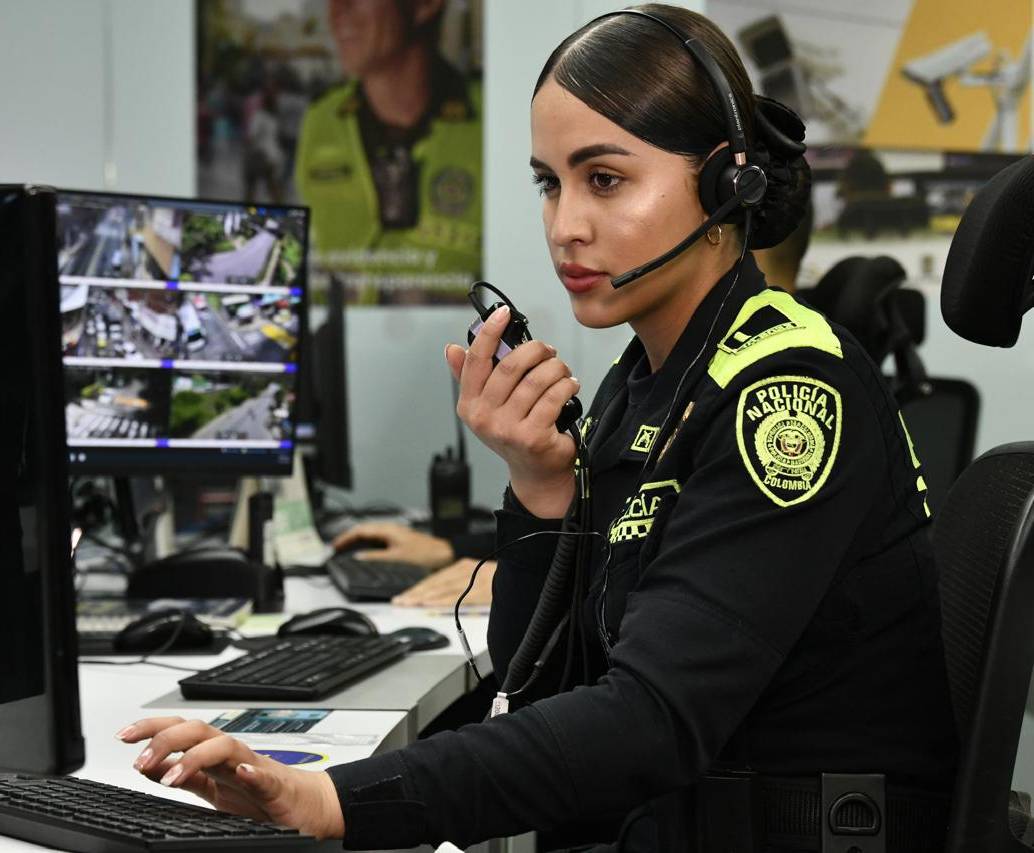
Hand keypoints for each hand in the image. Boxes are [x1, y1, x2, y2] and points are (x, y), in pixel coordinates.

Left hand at [116, 717, 344, 839]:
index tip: (123, 736)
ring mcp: (254, 768)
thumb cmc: (262, 796)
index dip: (151, 729)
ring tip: (173, 778)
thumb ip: (185, 777)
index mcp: (214, 756)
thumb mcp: (213, 789)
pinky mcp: (276, 787)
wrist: (307, 806)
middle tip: (140, 759)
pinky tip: (242, 774)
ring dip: (196, 758)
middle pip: (198, 731)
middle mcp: (232, 755)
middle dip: (166, 739)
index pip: (180, 731)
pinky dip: (253, 773)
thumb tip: (149, 766)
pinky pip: (264, 776)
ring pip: (225, 747)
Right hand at [332, 521, 452, 570]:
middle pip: (363, 530)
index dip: (345, 537)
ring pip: (370, 534)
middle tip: (336, 547)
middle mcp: (390, 529)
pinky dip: (367, 544)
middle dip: (348, 538)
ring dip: (357, 541)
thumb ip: (376, 557)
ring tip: (345, 549)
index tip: (335, 545)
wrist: (443, 554)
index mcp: (388, 529)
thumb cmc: (425, 553)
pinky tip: (364, 552)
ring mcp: (394, 534)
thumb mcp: (397, 557)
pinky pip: (377, 540)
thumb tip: (359, 557)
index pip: (360, 530)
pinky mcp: (397, 540)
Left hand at [393, 558, 496, 606]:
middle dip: (416, 594)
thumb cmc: (501, 581)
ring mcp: (473, 578)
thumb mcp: (478, 580)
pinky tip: (429, 605)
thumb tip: (437, 604)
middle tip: (400, 603)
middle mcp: (466, 569)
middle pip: (435, 584)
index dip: (418, 589)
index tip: (404, 598)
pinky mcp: (480, 589)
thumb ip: (459, 589)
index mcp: (464, 566)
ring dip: (423, 598)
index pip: (435, 579)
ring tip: (409, 605)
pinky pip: (457, 597)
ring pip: (442, 589)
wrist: (524, 573)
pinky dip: (441, 601)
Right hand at [446, 305, 578, 517]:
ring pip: (537, 380)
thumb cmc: (515, 431)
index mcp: (469, 405)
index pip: (476, 360)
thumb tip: (451, 348)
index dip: (489, 332)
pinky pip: (554, 396)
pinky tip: (571, 386)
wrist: (536, 472)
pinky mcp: (532, 437)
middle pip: (511, 366)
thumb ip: (472, 377)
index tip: (503, 313)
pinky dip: (567, 385)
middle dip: (536, 350)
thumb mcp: (490, 406)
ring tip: (562, 371)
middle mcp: (483, 418)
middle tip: (549, 351)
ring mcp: (507, 430)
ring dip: (556, 369)